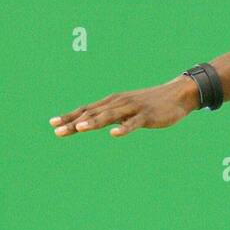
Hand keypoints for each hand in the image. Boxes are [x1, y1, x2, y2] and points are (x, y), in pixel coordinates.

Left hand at [50, 75, 200, 137]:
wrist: (177, 94)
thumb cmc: (150, 103)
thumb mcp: (128, 109)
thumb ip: (113, 115)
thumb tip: (98, 123)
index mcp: (112, 102)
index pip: (87, 109)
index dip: (69, 116)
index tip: (52, 124)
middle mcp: (119, 102)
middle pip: (93, 113)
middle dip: (74, 122)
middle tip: (57, 130)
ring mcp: (132, 108)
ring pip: (110, 116)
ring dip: (94, 121)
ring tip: (80, 128)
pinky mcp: (146, 116)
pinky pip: (133, 123)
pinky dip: (124, 128)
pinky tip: (114, 134)